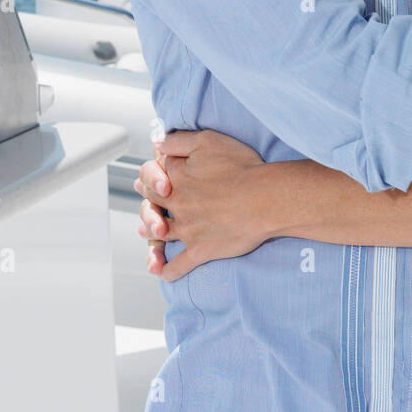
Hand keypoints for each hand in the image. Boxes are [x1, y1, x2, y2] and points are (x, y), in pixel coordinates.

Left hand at [135, 129, 267, 282]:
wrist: (264, 199)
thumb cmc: (242, 167)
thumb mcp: (208, 140)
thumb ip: (179, 140)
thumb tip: (157, 144)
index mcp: (177, 176)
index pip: (155, 174)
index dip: (152, 174)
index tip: (150, 175)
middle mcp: (177, 203)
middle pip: (152, 202)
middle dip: (147, 200)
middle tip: (146, 200)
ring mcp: (186, 229)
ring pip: (160, 233)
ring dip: (151, 232)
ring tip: (147, 232)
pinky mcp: (200, 250)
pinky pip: (177, 266)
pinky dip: (167, 270)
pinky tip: (162, 271)